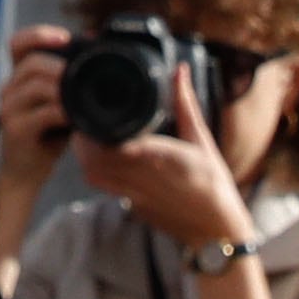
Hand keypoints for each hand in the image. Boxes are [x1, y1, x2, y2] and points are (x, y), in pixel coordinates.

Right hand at [0, 26, 73, 200]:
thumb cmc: (46, 134)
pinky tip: (75, 117)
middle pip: (31, 62)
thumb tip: (94, 45)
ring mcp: (9, 109)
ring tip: (81, 97)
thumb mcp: (57, 101)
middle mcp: (9, 89)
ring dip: (64, 88)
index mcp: (18, 77)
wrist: (25, 173)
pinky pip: (44, 113)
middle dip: (60, 65)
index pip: (18, 43)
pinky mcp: (16, 129)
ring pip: (37, 85)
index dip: (39, 35)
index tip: (64, 37)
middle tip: (82, 74)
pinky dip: (64, 112)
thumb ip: (68, 79)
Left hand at [71, 63, 253, 254]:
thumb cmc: (213, 181)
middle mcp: (144, 177)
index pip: (118, 143)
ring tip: (88, 136)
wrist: (216, 228)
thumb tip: (179, 70)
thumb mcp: (202, 138)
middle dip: (83, 140)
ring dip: (85, 156)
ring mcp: (136, 194)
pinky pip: (104, 186)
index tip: (92, 111)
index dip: (98, 130)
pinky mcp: (133, 206)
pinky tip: (101, 157)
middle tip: (83, 120)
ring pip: (95, 175)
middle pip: (96, 160)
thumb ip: (185, 104)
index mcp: (162, 157)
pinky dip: (95, 170)